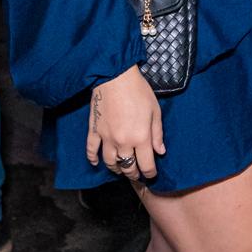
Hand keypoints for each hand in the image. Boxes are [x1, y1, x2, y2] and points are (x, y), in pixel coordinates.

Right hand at [86, 65, 164, 180]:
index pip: (146, 164)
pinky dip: (93, 159)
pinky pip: (91, 150)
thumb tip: (160, 151)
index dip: (150, 173)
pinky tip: (96, 163)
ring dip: (116, 168)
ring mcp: (106, 138)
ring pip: (110, 162)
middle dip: (133, 173)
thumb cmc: (139, 91)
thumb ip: (157, 134)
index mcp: (141, 137)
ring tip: (121, 169)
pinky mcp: (94, 131)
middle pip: (127, 166)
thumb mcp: (155, 111)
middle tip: (136, 174)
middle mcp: (123, 142)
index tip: (151, 175)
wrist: (115, 77)